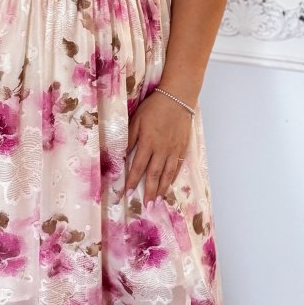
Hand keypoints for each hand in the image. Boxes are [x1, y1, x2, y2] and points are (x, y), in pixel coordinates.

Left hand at [121, 87, 192, 205]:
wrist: (178, 98)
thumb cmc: (154, 107)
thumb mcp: (136, 120)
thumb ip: (129, 139)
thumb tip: (121, 155)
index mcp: (148, 143)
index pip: (138, 167)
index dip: (133, 182)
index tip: (128, 194)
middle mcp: (161, 150)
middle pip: (154, 175)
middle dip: (150, 192)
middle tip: (147, 207)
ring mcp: (174, 150)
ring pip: (167, 174)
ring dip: (162, 189)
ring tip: (158, 202)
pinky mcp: (182, 147)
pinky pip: (177, 166)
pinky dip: (173, 178)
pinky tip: (169, 185)